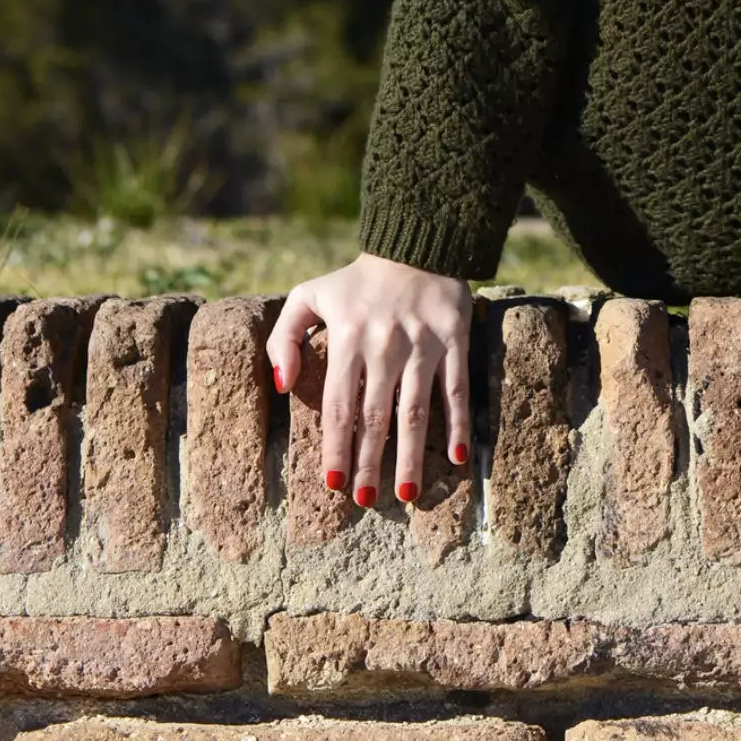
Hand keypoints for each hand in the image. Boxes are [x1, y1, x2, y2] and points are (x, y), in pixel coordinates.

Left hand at [266, 253, 474, 505]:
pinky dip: (459, 423)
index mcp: (349, 338)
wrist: (416, 241)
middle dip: (368, 463)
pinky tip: (458, 457)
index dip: (335, 448)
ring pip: (415, 410)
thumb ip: (284, 337)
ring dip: (410, 455)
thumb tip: (282, 385)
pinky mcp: (454, 338)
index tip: (332, 485)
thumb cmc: (356, 280)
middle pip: (375, 417)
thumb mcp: (309, 295)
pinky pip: (456, 388)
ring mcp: (423, 343)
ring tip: (406, 494)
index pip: (339, 406)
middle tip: (365, 500)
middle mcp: (385, 344)